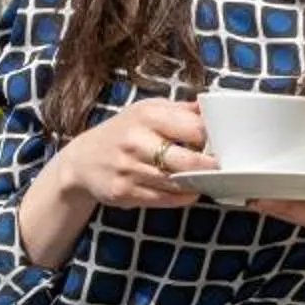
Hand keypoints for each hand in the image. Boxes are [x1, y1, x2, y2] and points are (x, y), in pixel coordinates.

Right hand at [48, 98, 216, 211]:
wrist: (82, 161)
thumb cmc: (122, 132)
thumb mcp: (146, 111)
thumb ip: (180, 110)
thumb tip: (213, 106)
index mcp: (146, 115)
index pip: (194, 128)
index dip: (214, 138)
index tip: (223, 143)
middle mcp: (135, 140)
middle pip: (188, 160)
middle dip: (211, 166)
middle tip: (223, 167)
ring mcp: (128, 168)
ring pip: (178, 182)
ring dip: (197, 182)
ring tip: (206, 178)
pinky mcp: (124, 191)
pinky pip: (165, 199)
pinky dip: (182, 196)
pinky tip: (186, 190)